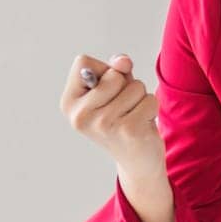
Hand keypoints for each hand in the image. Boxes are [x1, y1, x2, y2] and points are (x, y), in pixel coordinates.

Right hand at [60, 53, 165, 179]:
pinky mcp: (128, 130)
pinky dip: (151, 108)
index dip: (103, 70)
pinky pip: (150, 100)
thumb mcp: (113, 90)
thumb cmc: (122, 118)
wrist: (136, 160)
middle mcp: (81, 115)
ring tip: (132, 116)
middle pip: (114, 74)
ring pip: (135, 87)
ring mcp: (103, 124)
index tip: (106, 91)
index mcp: (69, 102)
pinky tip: (141, 125)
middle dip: (127, 86)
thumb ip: (115, 69)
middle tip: (123, 108)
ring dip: (141, 98)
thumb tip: (123, 61)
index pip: (83, 62)